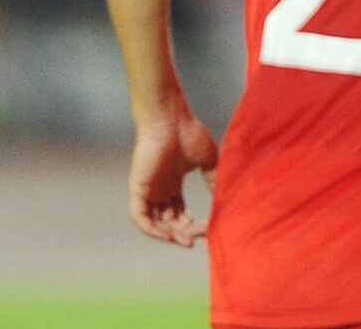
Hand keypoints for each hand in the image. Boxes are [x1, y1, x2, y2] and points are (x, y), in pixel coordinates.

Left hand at [127, 112, 218, 247]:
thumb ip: (213, 179)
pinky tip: (170, 235)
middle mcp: (159, 190)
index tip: (209, 227)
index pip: (180, 214)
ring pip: (155, 224)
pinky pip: (141, 218)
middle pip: (170, 222)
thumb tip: (222, 198)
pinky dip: (153, 230)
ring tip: (187, 241)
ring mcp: (148, 191)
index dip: (193, 224)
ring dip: (170, 235)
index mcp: (173, 184)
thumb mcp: (208, 161)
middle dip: (185, 232)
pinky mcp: (138, 190)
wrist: (171, 119)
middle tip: (200, 236)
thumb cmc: (189, 133)